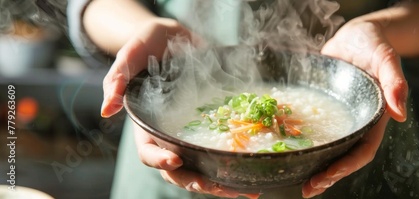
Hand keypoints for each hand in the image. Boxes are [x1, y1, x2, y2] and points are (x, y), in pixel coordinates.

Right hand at [101, 18, 257, 198]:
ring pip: (201, 167)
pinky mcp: (208, 127)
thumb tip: (107, 109)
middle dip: (196, 181)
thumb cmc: (146, 45)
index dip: (159, 160)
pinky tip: (252, 169)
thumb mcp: (130, 55)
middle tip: (218, 187)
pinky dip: (233, 163)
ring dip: (220, 182)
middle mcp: (168, 135)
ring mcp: (189, 133)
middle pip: (178, 170)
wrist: (172, 38)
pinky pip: (218, 149)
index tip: (175, 160)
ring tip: (244, 190)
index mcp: (146, 125)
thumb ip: (117, 79)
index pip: (148, 151)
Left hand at [302, 19, 408, 197]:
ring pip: (330, 149)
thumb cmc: (374, 44)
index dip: (346, 165)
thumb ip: (395, 81)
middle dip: (328, 175)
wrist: (355, 36)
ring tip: (299, 182)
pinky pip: (317, 131)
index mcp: (374, 117)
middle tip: (308, 188)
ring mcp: (341, 118)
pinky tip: (291, 152)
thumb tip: (401, 114)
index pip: (363, 150)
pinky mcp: (326, 110)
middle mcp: (357, 122)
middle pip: (344, 156)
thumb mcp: (385, 57)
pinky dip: (307, 145)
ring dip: (317, 167)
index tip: (327, 175)